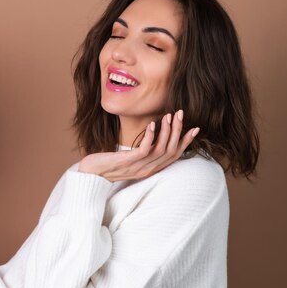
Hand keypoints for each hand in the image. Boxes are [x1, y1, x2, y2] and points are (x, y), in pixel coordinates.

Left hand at [78, 110, 199, 182]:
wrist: (92, 174)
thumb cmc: (111, 163)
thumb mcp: (131, 157)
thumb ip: (144, 150)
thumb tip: (154, 135)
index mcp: (152, 168)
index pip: (174, 156)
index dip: (185, 142)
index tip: (195, 128)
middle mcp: (148, 169)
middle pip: (171, 150)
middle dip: (178, 131)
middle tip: (180, 114)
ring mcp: (139, 166)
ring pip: (161, 149)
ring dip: (166, 131)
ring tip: (168, 115)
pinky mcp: (128, 162)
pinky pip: (144, 149)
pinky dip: (150, 136)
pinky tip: (151, 124)